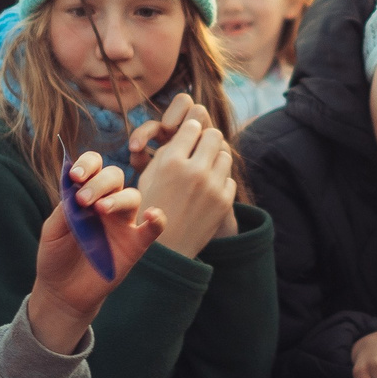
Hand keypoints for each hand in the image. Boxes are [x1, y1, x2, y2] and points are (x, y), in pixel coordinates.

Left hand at [28, 155, 168, 350]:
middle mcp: (107, 203)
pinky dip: (157, 219)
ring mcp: (123, 223)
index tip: (75, 176)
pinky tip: (152, 215)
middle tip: (83, 200)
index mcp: (86, 194)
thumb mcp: (52, 231)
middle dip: (99, 182)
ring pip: (132, 196)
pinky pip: (153, 228)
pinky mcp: (135, 244)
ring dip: (119, 198)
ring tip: (102, 209)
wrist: (62, 292)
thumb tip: (76, 189)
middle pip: (114, 176)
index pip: (94, 166)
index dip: (87, 164)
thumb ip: (64, 209)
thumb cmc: (55, 256)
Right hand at [129, 92, 237, 258]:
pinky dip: (219, 182)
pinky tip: (206, 191)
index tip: (186, 137)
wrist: (164, 250)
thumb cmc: (149, 208)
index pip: (192, 126)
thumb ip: (166, 152)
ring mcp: (212, 187)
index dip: (189, 129)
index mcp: (171, 162)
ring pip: (225, 155)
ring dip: (214, 159)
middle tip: (198, 149)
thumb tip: (187, 130)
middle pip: (214, 135)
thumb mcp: (147, 177)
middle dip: (206, 140)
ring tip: (203, 170)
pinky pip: (229, 178)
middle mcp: (194, 171)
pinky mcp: (224, 201)